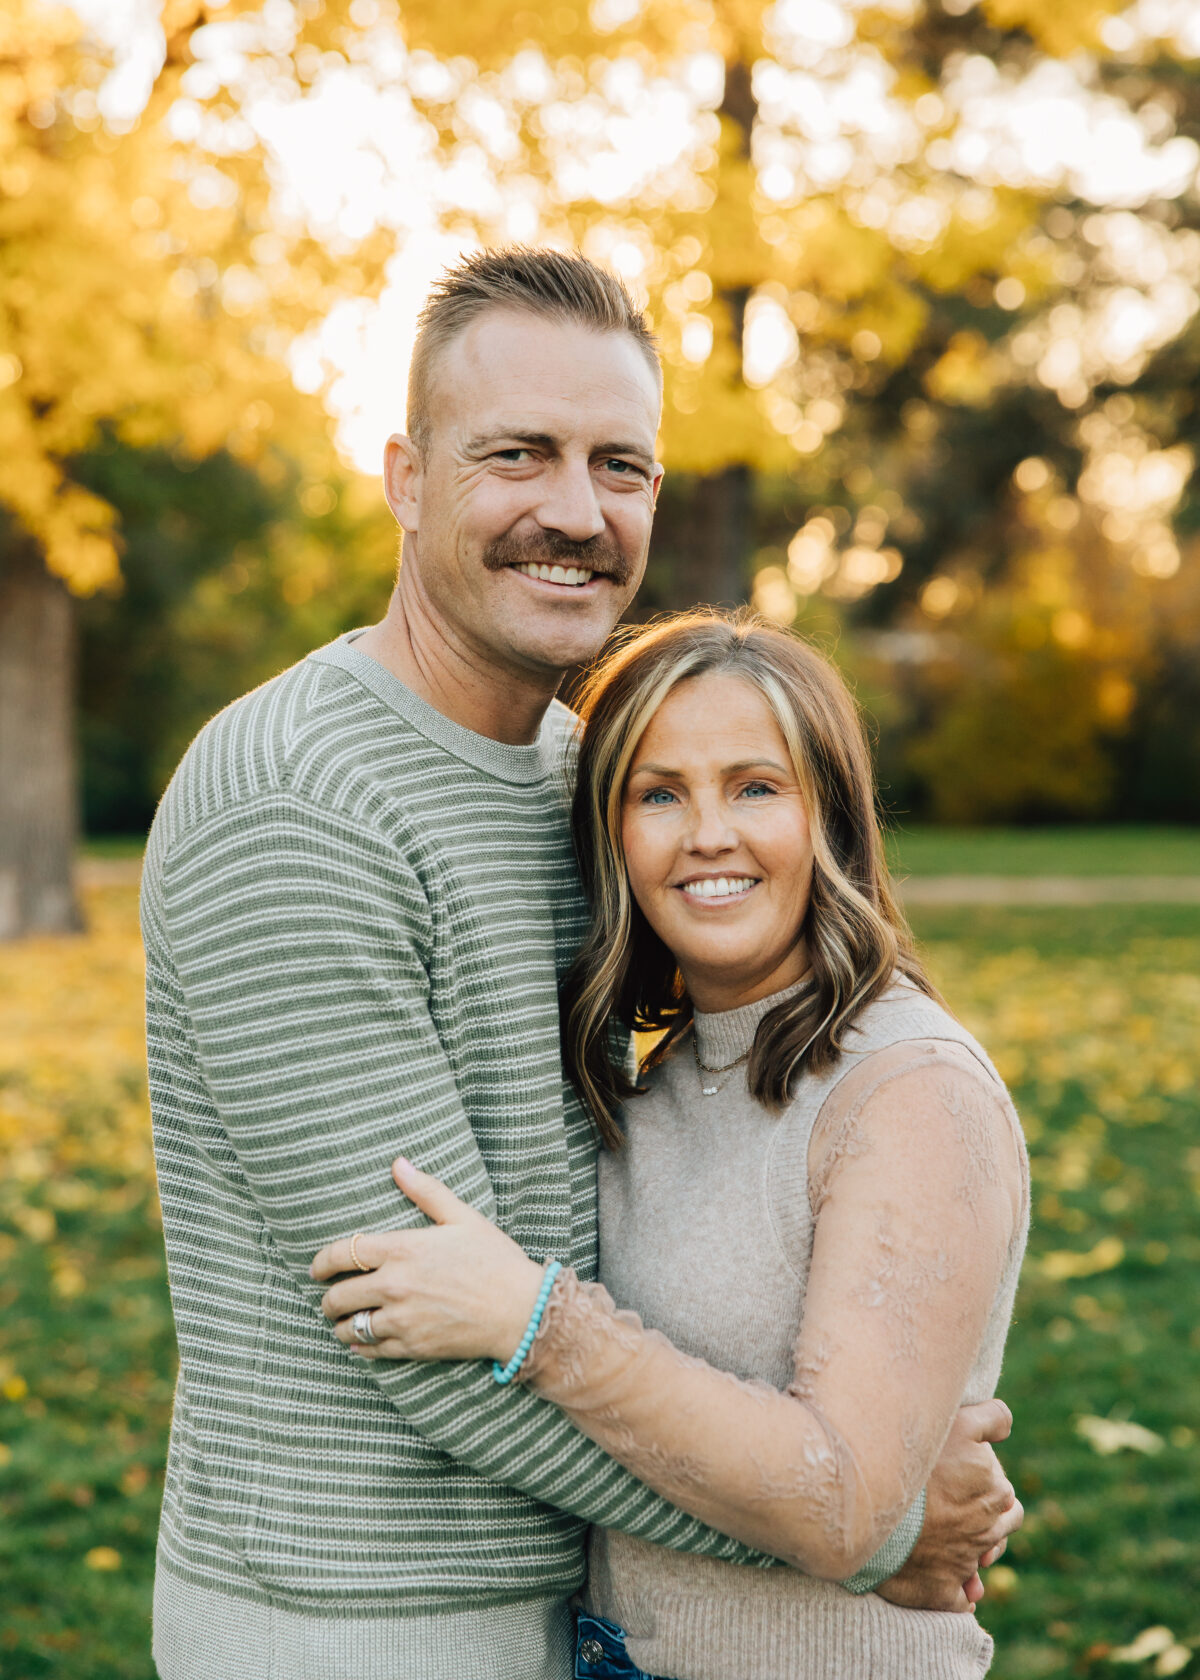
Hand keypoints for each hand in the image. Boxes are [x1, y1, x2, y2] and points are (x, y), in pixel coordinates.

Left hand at [310, 1158, 545, 1365]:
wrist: (521, 1311)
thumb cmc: (494, 1260)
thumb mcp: (463, 1217)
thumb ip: (426, 1191)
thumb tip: (398, 1163)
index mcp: (403, 1249)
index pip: (343, 1253)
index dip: (322, 1261)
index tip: (317, 1267)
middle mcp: (395, 1286)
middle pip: (338, 1296)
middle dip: (328, 1297)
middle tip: (329, 1297)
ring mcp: (402, 1320)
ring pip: (350, 1327)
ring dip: (341, 1324)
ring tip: (343, 1320)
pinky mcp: (412, 1347)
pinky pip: (370, 1351)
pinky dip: (359, 1346)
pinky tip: (361, 1341)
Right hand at [875, 1397, 1022, 1613]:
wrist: (876, 1505)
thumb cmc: (919, 1460)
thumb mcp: (960, 1423)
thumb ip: (992, 1419)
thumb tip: (1006, 1424)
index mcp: (997, 1494)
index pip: (1005, 1493)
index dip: (984, 1484)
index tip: (960, 1477)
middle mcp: (986, 1530)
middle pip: (1000, 1528)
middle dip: (986, 1520)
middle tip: (956, 1507)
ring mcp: (965, 1563)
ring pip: (981, 1561)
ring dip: (974, 1553)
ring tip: (949, 1537)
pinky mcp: (943, 1591)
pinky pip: (960, 1599)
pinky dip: (959, 1593)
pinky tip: (949, 1580)